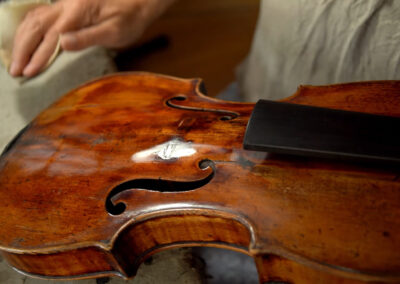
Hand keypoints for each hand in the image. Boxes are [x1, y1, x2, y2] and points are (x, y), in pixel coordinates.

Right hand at [10, 0, 174, 76]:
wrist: (137, 1)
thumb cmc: (129, 19)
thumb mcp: (115, 31)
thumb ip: (89, 37)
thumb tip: (63, 44)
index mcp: (77, 12)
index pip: (51, 37)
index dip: (38, 56)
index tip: (28, 73)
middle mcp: (66, 5)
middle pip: (35, 26)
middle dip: (23, 50)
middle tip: (15, 71)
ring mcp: (63, 4)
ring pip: (33, 19)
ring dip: (21, 40)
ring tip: (15, 60)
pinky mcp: (65, 7)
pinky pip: (38, 15)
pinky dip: (27, 29)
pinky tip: (23, 40)